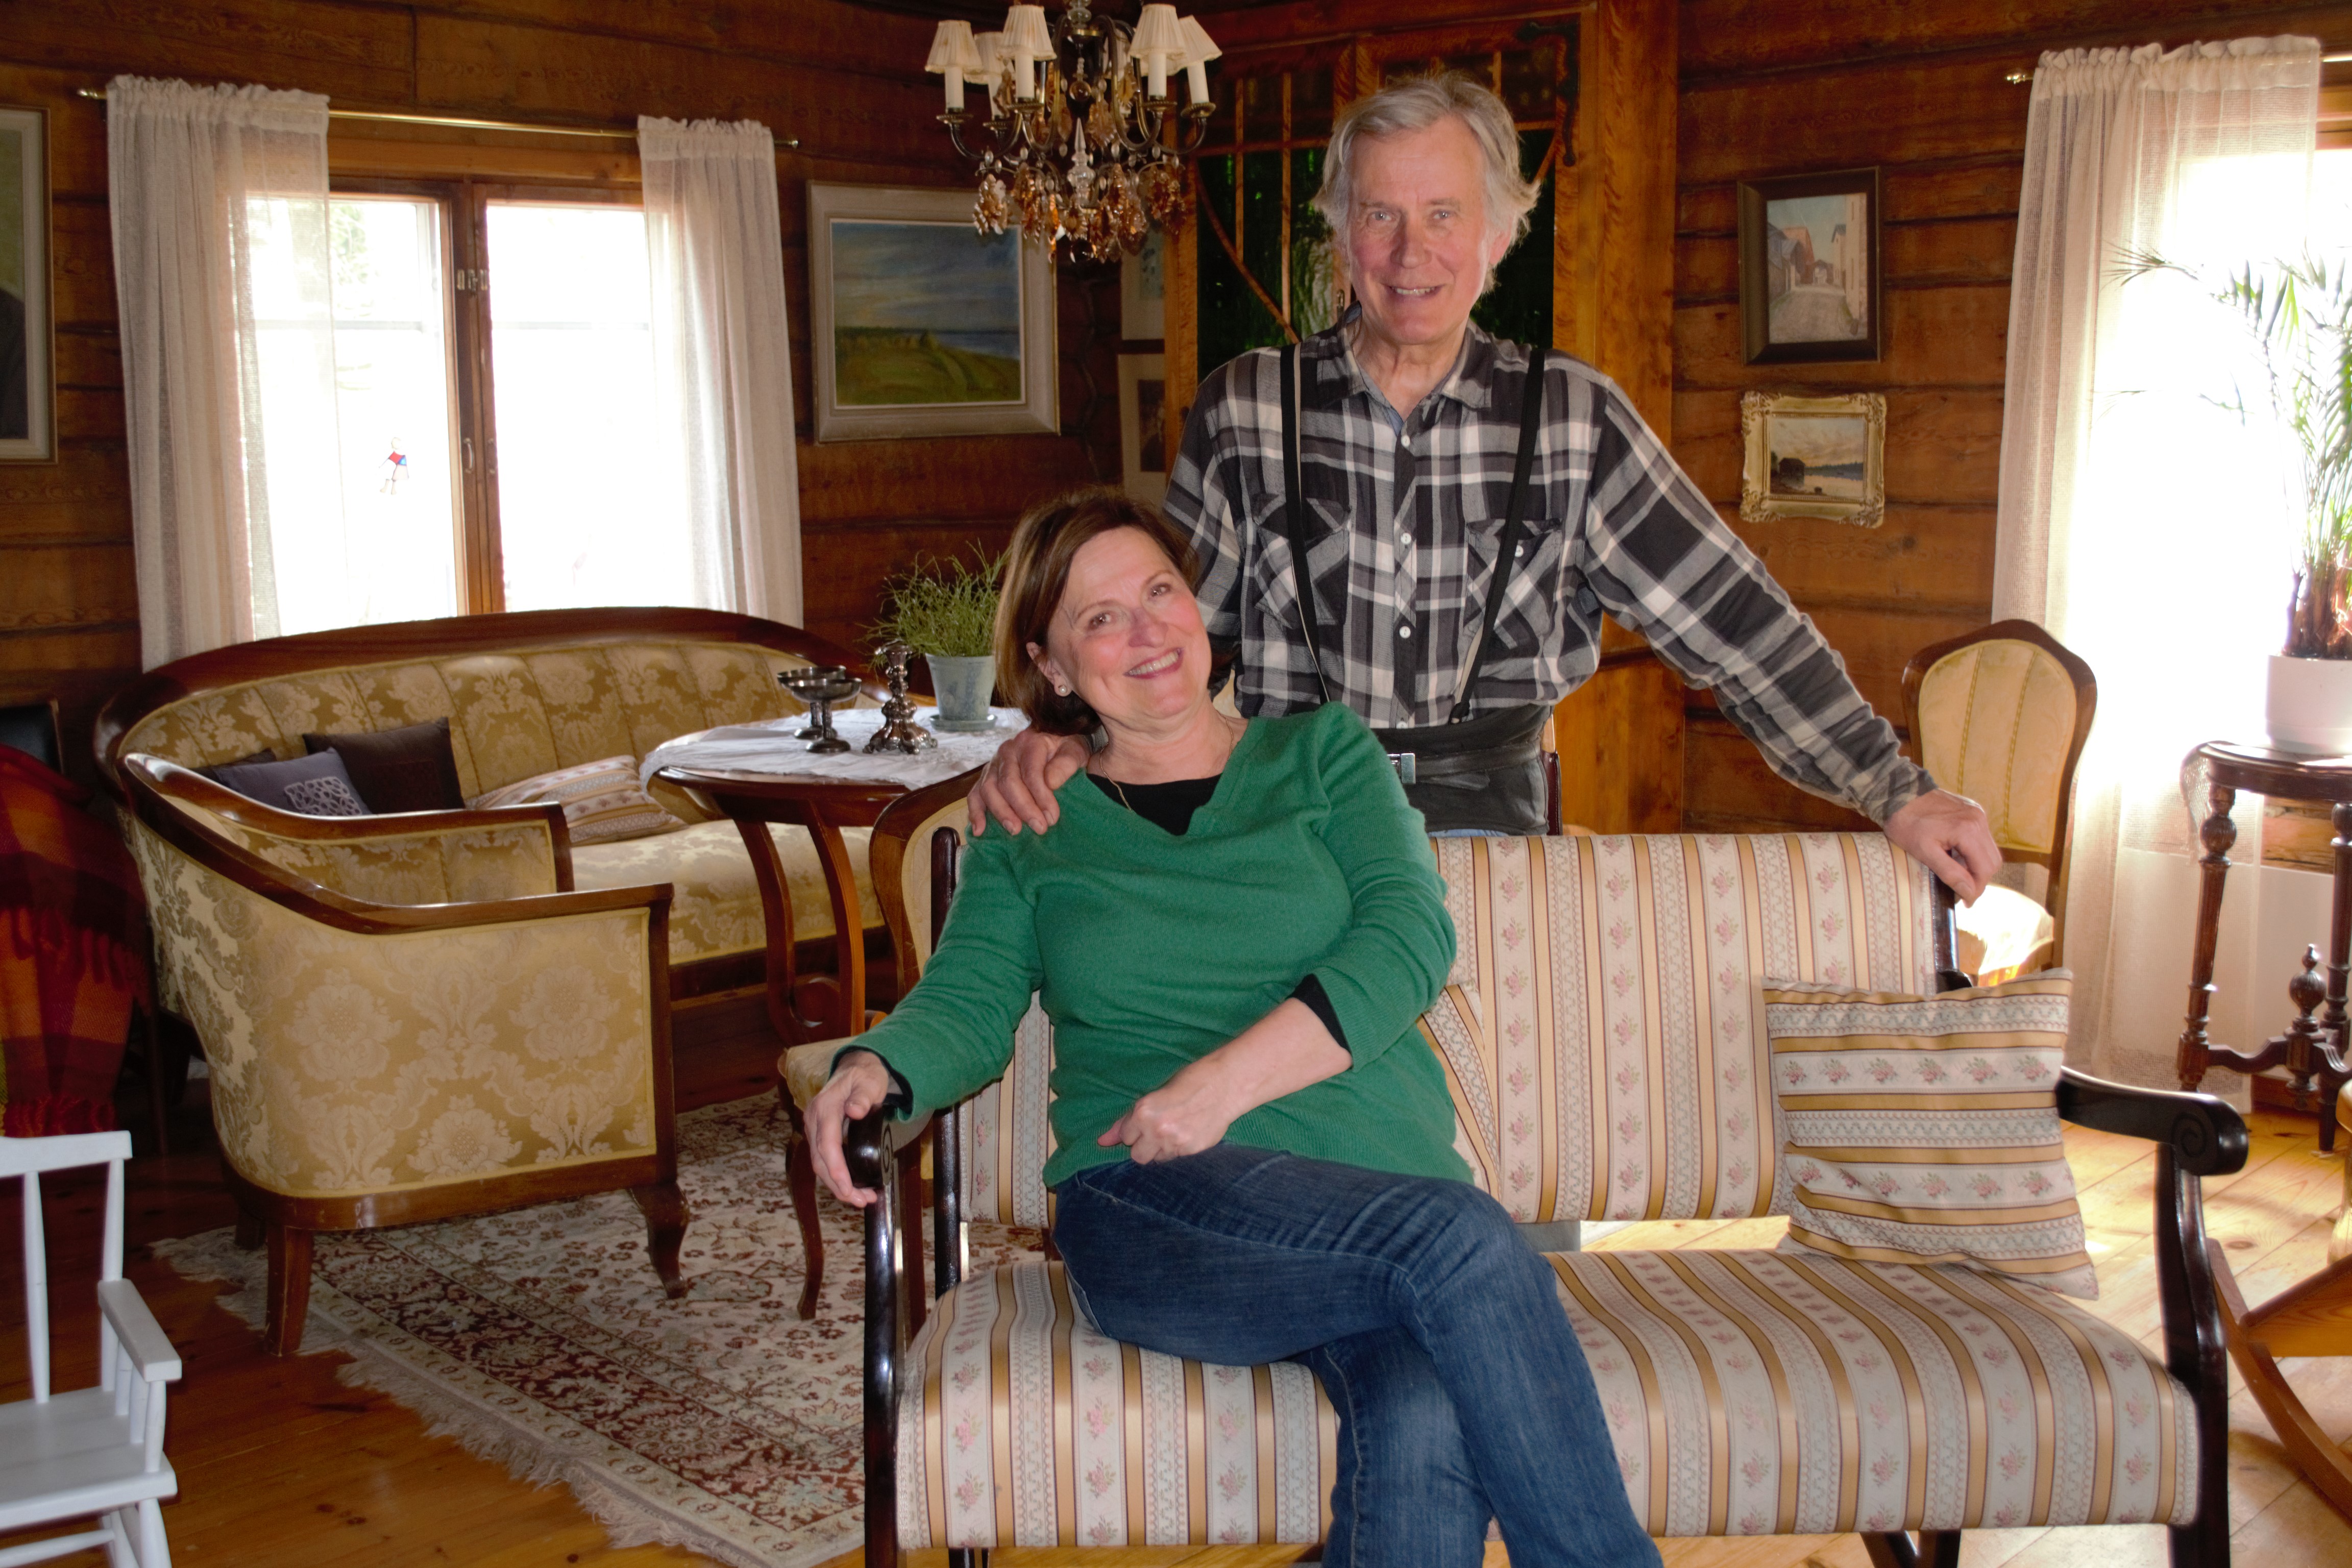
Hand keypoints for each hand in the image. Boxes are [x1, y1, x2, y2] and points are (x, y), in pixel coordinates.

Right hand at [804, 1049, 895, 1206]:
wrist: (855, 1068)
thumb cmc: (865, 1076)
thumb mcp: (870, 1081)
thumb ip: (863, 1096)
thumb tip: (855, 1111)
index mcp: (824, 1107)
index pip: (826, 1144)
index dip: (836, 1168)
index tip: (848, 1187)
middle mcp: (814, 1119)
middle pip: (820, 1160)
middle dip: (839, 1185)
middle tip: (862, 1201)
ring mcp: (814, 1128)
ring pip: (820, 1164)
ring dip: (838, 1185)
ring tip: (861, 1199)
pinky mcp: (819, 1135)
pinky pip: (824, 1160)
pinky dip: (836, 1177)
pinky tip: (852, 1187)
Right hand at [968, 726, 1090, 835]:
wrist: (1054, 741)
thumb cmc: (1065, 750)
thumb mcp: (1074, 751)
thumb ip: (1066, 764)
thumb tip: (1051, 783)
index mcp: (1030, 742)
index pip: (1031, 772)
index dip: (1041, 797)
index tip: (1052, 817)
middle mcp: (1008, 750)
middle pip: (1008, 782)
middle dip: (1023, 808)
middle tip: (1039, 828)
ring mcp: (994, 763)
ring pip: (989, 789)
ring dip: (1001, 812)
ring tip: (1015, 830)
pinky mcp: (986, 776)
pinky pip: (975, 794)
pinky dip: (975, 813)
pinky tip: (979, 830)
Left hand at [1098, 1057, 1241, 1163]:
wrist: (1225, 1084)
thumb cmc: (1190, 1081)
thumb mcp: (1155, 1093)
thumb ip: (1128, 1120)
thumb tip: (1102, 1141)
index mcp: (1143, 1112)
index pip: (1125, 1136)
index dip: (1134, 1131)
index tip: (1144, 1125)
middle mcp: (1156, 1130)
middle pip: (1137, 1156)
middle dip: (1144, 1146)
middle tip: (1157, 1132)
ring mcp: (1174, 1142)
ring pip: (1157, 1159)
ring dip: (1162, 1149)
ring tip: (1176, 1130)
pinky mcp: (1191, 1150)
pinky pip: (1176, 1158)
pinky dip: (1179, 1149)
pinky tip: (1188, 1132)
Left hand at [1884, 788, 2001, 904]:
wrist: (1898, 793)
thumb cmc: (1906, 823)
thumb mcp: (1924, 852)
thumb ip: (1949, 872)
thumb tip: (1969, 892)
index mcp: (1968, 830)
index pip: (1985, 869)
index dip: (1977, 889)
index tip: (1966, 901)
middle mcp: (1978, 820)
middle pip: (1992, 860)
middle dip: (1979, 879)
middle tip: (1962, 891)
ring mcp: (1977, 813)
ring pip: (1989, 850)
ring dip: (1976, 866)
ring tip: (1957, 874)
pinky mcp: (1973, 811)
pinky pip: (1982, 837)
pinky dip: (1973, 851)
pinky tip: (1955, 856)